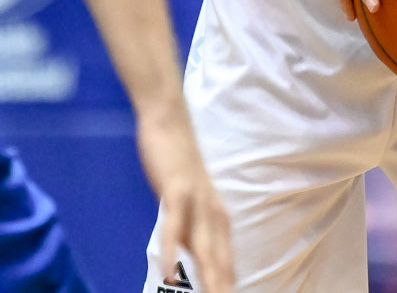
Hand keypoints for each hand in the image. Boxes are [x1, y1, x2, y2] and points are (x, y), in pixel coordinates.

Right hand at [137, 103, 233, 292]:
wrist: (169, 121)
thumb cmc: (176, 163)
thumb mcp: (187, 202)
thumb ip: (191, 229)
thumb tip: (191, 259)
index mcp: (218, 216)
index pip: (226, 261)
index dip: (228, 285)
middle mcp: (212, 212)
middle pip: (220, 261)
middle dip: (223, 288)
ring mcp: (196, 201)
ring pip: (204, 248)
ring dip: (208, 279)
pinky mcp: (176, 190)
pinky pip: (174, 227)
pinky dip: (173, 253)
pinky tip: (170, 276)